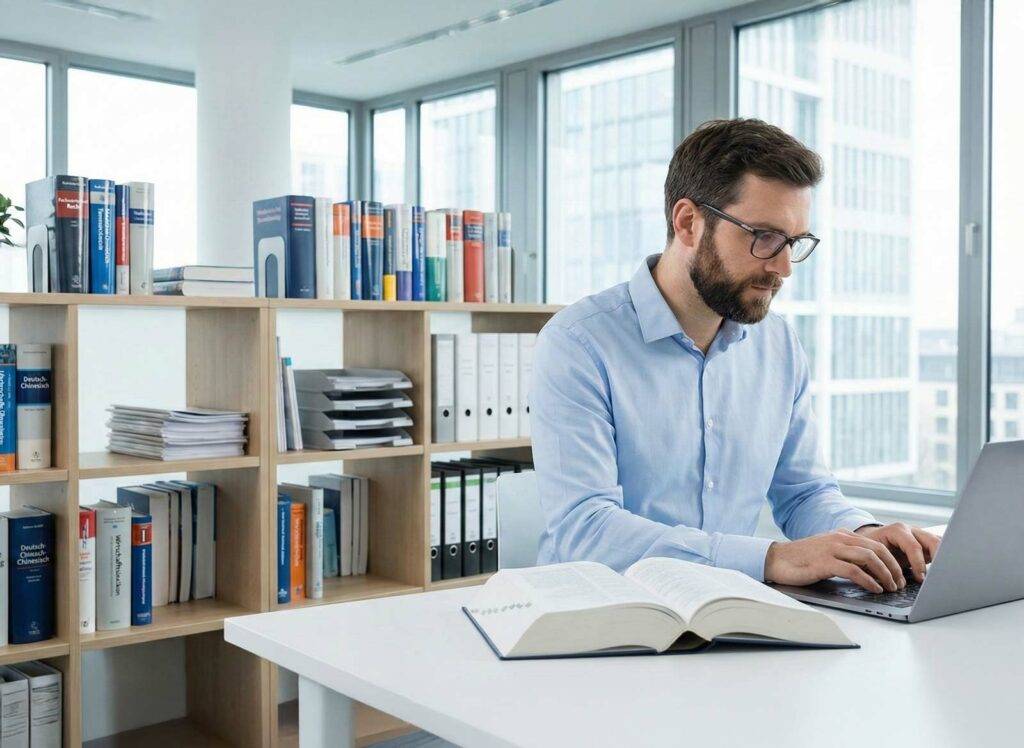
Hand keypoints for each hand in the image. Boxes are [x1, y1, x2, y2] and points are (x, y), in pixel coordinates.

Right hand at [764, 529, 907, 592]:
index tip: (899, 575)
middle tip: (900, 583)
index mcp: (842, 535)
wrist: (776, 559)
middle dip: (893, 567)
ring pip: (869, 558)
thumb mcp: (827, 552)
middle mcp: (839, 538)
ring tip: (890, 587)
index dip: (892, 559)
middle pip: (877, 549)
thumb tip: (869, 570)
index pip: (875, 544)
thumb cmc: (802, 560)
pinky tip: (874, 589)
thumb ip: (845, 554)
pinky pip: (854, 570)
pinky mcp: (824, 562)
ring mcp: (832, 549)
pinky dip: (868, 580)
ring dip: (885, 574)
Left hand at [854, 523, 940, 583]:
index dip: (918, 563)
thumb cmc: (871, 550)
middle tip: (938, 577)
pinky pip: (941, 548)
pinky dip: (944, 559)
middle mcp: (911, 530)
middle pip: (933, 541)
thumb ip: (886, 567)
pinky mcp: (927, 543)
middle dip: (938, 559)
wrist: (870, 541)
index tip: (921, 578)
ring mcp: (921, 535)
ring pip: (940, 543)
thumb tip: (898, 584)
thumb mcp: (874, 556)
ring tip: (944, 574)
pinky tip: (944, 571)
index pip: (913, 546)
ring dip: (944, 558)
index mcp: (897, 530)